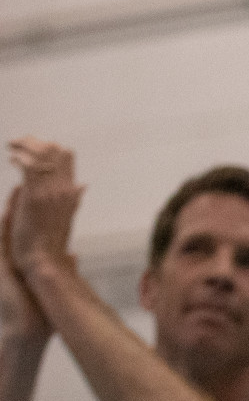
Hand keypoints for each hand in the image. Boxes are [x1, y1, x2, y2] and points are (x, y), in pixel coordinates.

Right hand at [0, 192, 48, 342]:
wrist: (28, 330)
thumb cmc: (41, 313)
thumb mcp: (54, 285)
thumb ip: (63, 267)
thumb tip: (74, 255)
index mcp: (26, 262)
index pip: (29, 232)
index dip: (33, 214)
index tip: (39, 195)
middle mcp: (14, 260)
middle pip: (16, 227)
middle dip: (20, 206)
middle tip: (24, 184)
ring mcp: (5, 264)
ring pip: (5, 231)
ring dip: (10, 211)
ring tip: (16, 190)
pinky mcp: (1, 269)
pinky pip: (0, 244)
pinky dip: (2, 229)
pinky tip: (4, 214)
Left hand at [6, 139, 80, 283]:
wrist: (44, 259)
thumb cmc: (51, 242)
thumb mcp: (68, 216)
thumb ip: (74, 198)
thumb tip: (84, 185)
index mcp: (71, 191)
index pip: (67, 155)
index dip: (50, 146)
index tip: (33, 147)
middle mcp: (64, 188)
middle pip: (55, 149)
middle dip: (34, 141)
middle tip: (18, 142)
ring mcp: (50, 192)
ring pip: (42, 154)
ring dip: (24, 145)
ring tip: (12, 147)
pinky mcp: (35, 197)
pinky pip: (29, 167)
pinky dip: (20, 158)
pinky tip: (12, 159)